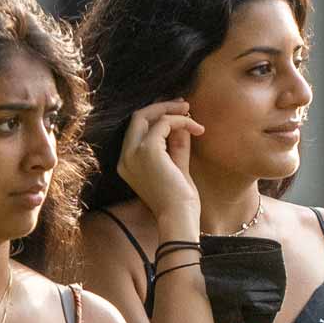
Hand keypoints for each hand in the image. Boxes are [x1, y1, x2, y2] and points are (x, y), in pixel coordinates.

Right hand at [122, 101, 205, 240]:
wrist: (179, 217)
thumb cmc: (179, 200)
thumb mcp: (177, 166)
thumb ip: (176, 144)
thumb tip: (181, 122)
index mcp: (127, 163)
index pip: (137, 129)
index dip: (156, 115)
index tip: (177, 112)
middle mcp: (125, 157)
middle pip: (138, 117)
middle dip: (162, 106)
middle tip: (185, 105)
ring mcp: (133, 153)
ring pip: (148, 115)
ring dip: (173, 111)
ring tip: (192, 114)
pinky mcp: (147, 150)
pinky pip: (164, 123)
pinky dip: (181, 121)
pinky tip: (198, 129)